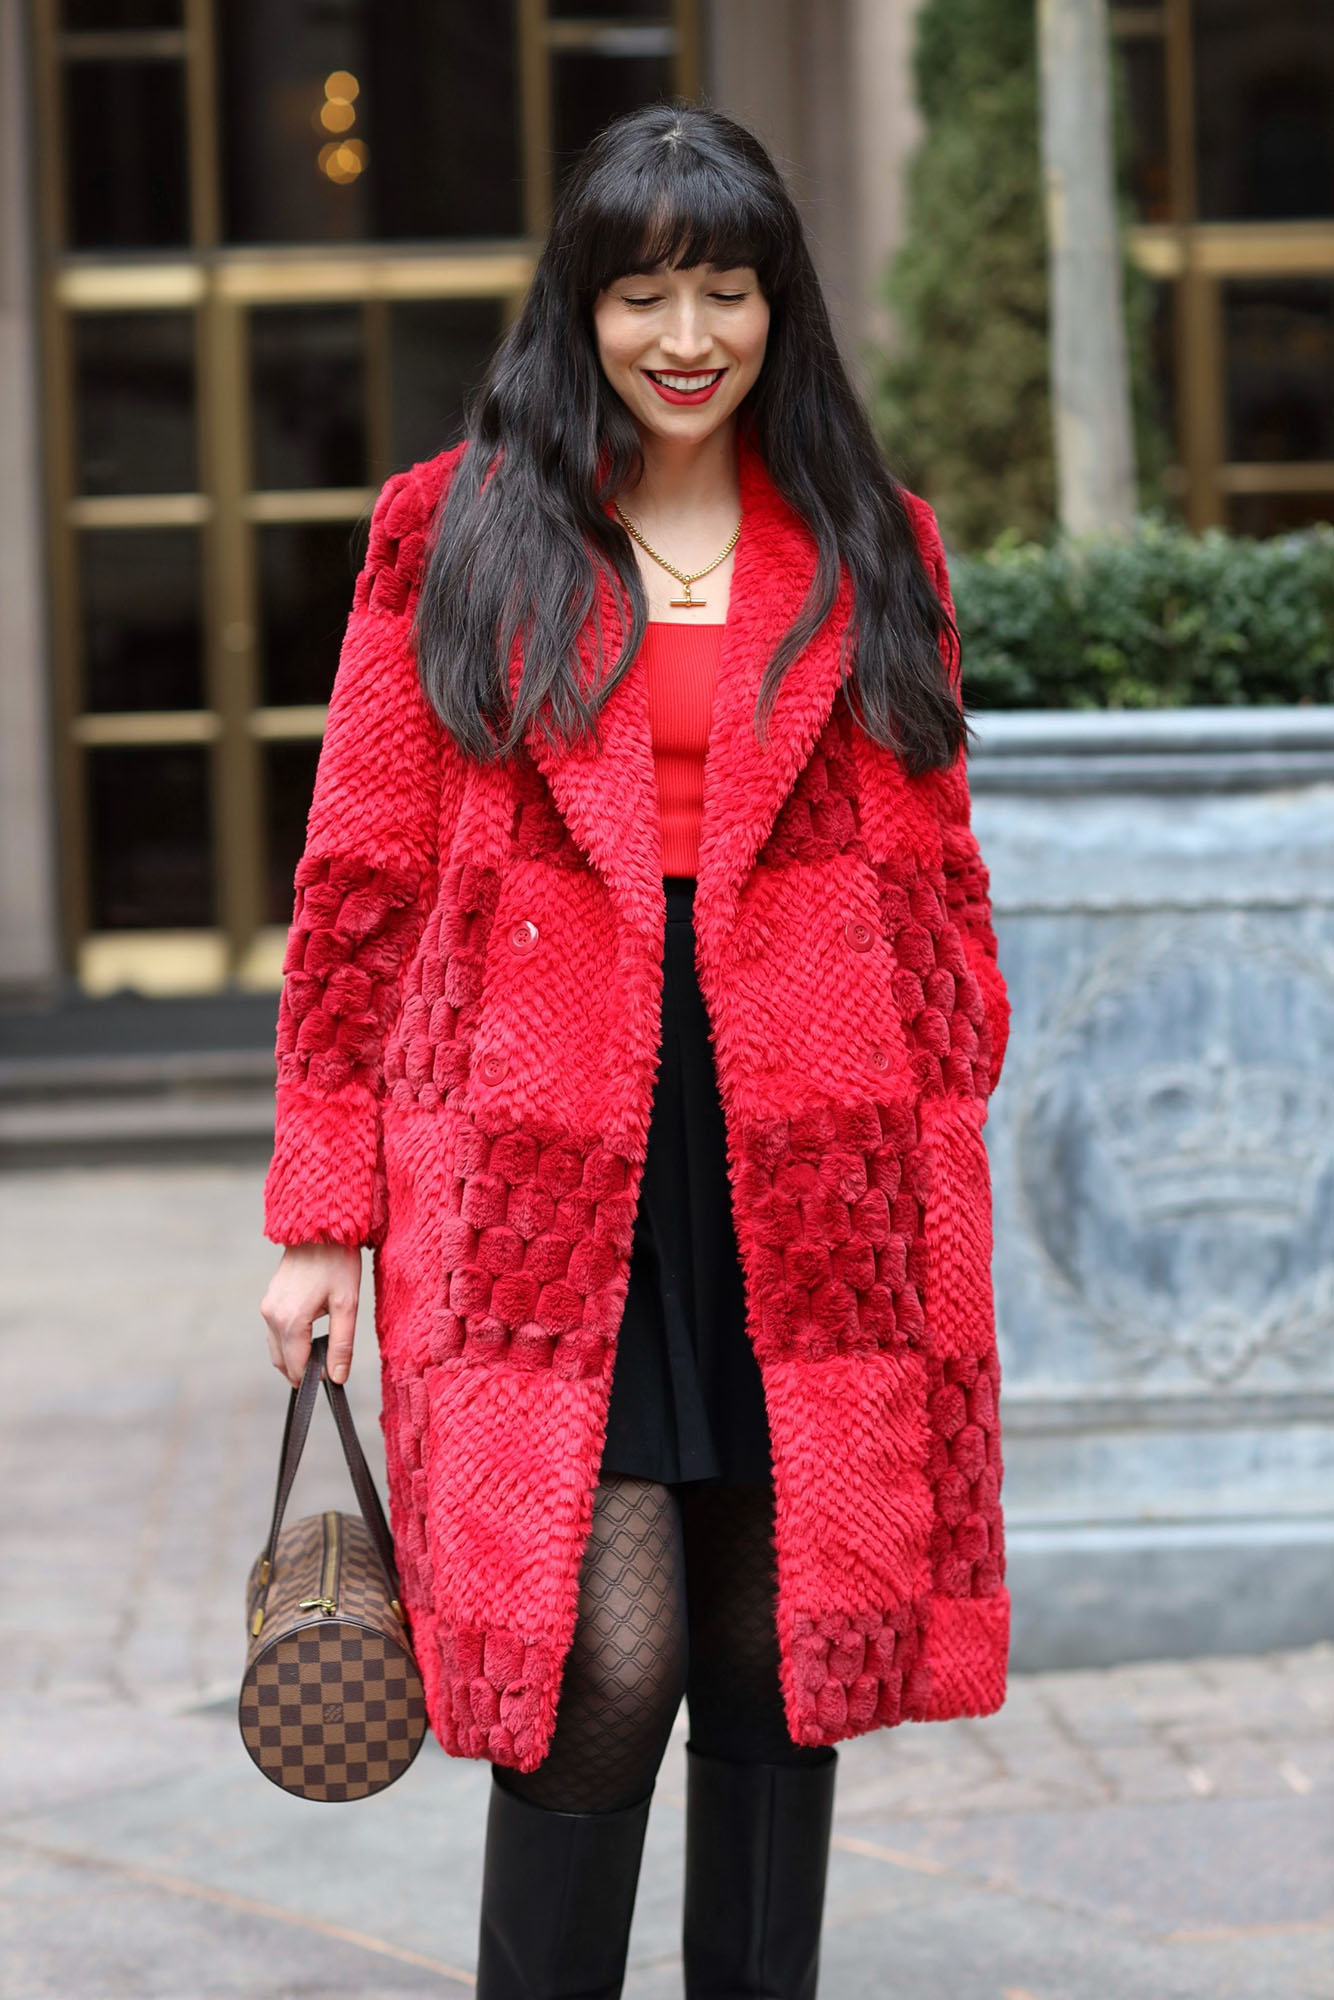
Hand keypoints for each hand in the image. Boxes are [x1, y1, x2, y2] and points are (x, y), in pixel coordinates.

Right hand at [260, 1242, 362, 1387]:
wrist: (319, 1228)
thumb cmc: (337, 1263)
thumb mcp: (347, 1305)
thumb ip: (341, 1344)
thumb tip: (337, 1378)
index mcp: (290, 1320)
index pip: (296, 1367)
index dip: (314, 1378)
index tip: (333, 1377)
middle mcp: (271, 1316)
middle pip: (282, 1361)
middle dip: (302, 1371)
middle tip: (329, 1366)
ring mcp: (267, 1306)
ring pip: (276, 1347)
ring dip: (294, 1356)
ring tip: (322, 1349)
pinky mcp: (269, 1299)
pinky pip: (274, 1331)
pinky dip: (288, 1341)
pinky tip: (310, 1333)